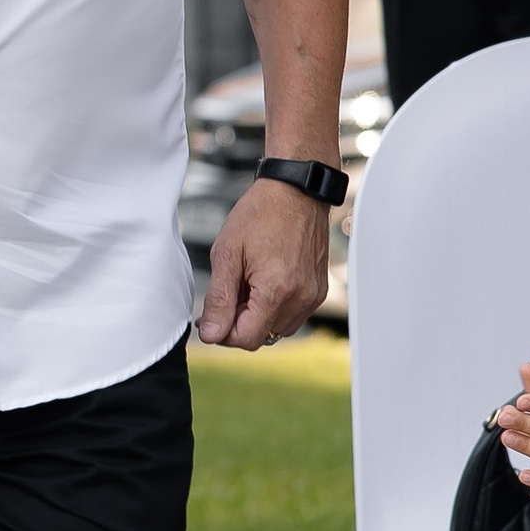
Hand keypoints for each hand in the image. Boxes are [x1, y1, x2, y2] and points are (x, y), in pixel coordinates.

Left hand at [195, 175, 330, 348]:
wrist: (295, 191)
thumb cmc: (262, 214)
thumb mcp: (227, 254)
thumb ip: (218, 299)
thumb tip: (212, 334)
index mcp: (277, 290)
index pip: (246, 339)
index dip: (223, 332)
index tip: (211, 315)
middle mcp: (301, 298)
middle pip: (262, 337)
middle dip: (239, 322)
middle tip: (228, 291)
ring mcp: (313, 295)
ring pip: (277, 329)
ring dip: (258, 316)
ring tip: (247, 284)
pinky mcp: (318, 290)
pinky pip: (292, 315)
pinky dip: (274, 307)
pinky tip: (264, 282)